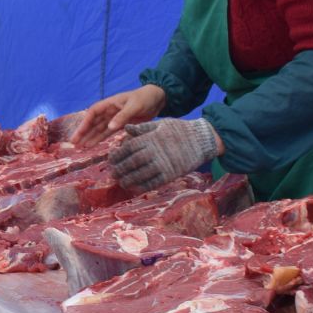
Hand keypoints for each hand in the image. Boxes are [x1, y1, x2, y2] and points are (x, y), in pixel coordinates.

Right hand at [72, 84, 167, 143]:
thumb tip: (110, 127)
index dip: (84, 123)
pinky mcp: (121, 124)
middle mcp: (110, 111)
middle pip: (93, 122)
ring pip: (99, 129)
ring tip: (80, 147)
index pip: (93, 113)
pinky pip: (107, 132)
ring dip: (90, 137)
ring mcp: (115, 118)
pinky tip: (92, 145)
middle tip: (73, 143)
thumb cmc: (145, 98)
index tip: (78, 133)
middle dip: (83, 132)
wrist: (158, 99)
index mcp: (110, 103)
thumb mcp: (135, 106)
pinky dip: (100, 138)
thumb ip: (123, 116)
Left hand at [107, 117, 221, 190]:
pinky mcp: (170, 174)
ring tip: (121, 182)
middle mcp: (154, 152)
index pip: (128, 147)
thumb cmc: (180, 130)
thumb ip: (142, 128)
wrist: (202, 139)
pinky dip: (142, 187)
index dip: (117, 154)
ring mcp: (163, 164)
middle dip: (120, 169)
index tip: (111, 158)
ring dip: (128, 180)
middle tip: (112, 173)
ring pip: (140, 175)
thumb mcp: (161, 124)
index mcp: (151, 138)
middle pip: (131, 162)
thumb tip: (126, 128)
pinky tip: (135, 188)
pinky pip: (153, 183)